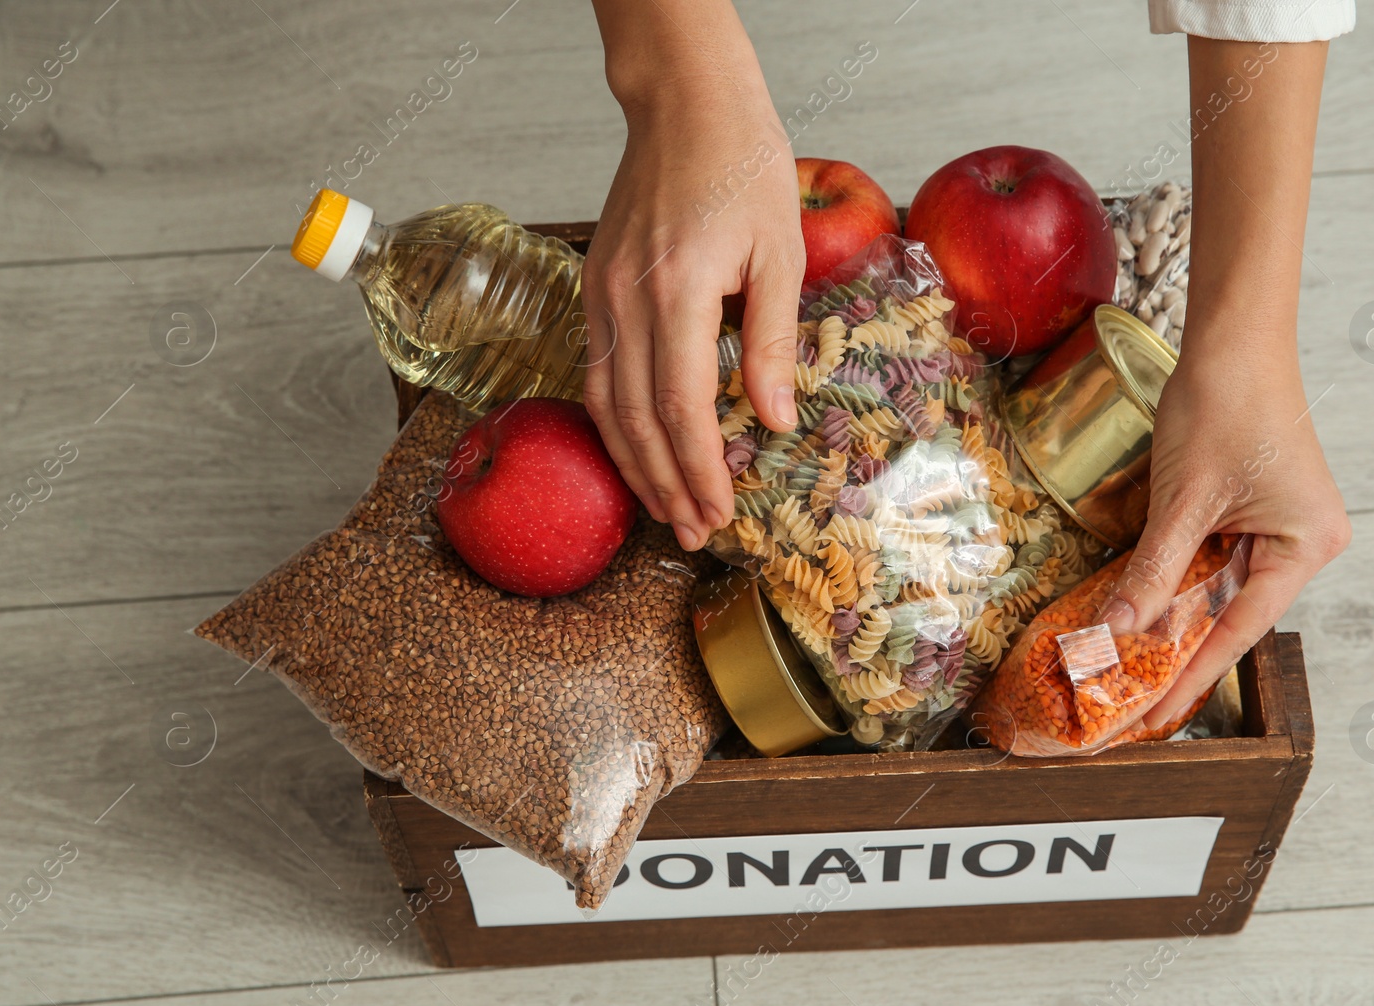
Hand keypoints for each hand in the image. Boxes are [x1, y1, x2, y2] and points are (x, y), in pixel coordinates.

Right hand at [581, 65, 803, 552]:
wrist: (684, 104)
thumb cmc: (742, 165)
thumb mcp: (780, 252)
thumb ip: (774, 340)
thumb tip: (775, 419)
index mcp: (677, 290)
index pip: (681, 406)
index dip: (699, 469)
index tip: (721, 512)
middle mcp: (626, 299)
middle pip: (637, 419)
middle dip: (668, 484)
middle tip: (696, 533)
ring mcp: (601, 295)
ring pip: (606, 404)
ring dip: (636, 464)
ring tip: (666, 510)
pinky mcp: (594, 288)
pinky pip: (597, 372)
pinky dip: (615, 423)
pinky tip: (638, 451)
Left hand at [1097, 326, 1349, 728]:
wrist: (1234, 339)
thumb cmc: (1224, 405)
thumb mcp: (1182, 499)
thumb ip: (1153, 570)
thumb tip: (1117, 631)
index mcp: (1305, 546)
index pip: (1239, 629)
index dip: (1194, 675)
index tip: (1158, 715)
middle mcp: (1305, 543)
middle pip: (1233, 612)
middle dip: (1181, 652)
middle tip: (1135, 699)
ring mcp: (1284, 526)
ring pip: (1221, 587)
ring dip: (1178, 617)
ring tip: (1133, 666)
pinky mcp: (1259, 510)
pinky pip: (1219, 559)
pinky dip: (1183, 581)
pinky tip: (1148, 608)